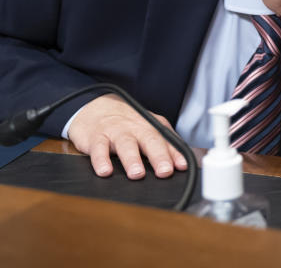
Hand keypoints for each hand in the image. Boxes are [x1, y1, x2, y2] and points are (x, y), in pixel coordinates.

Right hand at [67, 93, 186, 179]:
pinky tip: (105, 171)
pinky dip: (101, 160)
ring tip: (137, 174)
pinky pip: (98, 148)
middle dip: (159, 156)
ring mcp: (116, 131)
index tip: (183, 167)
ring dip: (132, 159)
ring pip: (125, 144)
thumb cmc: (126, 123)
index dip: (176, 154)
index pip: (167, 140)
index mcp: (151, 126)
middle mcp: (136, 127)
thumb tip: (185, 165)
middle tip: (165, 171)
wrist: (94, 106)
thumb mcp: (148, 129)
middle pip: (150, 140)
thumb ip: (166, 146)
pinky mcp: (96, 137)